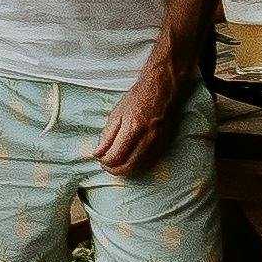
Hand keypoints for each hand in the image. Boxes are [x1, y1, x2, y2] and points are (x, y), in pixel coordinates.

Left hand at [94, 45, 189, 173]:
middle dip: (114, 170)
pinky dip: (136, 165)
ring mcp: (157, 143)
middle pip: (128, 166)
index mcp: (132, 129)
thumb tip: (98, 153)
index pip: (116, 156)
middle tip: (105, 166)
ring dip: (125, 170)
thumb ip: (107, 135)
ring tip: (114, 165)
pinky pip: (148, 162)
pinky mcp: (163, 145)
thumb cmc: (137, 100)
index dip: (105, 162)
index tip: (99, 159)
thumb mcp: (116, 114)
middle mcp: (147, 139)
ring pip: (139, 167)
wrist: (160, 91)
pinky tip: (128, 161)